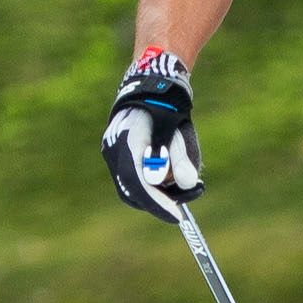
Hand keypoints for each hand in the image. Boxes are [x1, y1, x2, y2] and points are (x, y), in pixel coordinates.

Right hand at [100, 49, 200, 221]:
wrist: (149, 85)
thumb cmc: (165, 103)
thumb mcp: (177, 126)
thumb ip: (181, 154)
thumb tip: (188, 182)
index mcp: (127, 140)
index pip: (138, 182)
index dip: (157, 202)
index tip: (177, 216)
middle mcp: (114, 150)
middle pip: (133, 191)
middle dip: (159, 201)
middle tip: (183, 206)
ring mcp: (114, 154)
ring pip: (134, 188)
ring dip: (159, 191)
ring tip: (183, 178)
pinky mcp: (120, 157)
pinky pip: (135, 179)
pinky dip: (154, 184)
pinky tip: (172, 173)